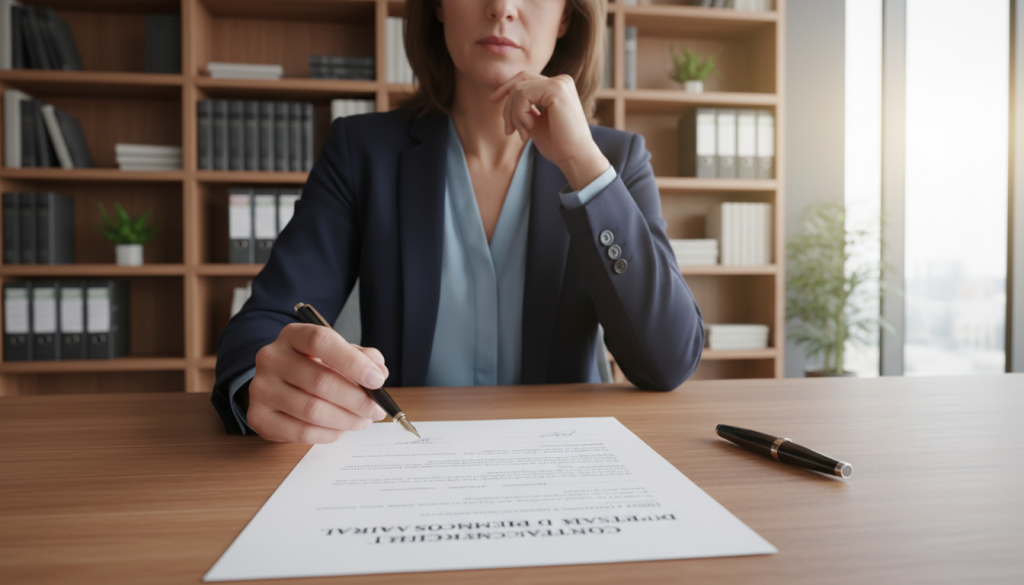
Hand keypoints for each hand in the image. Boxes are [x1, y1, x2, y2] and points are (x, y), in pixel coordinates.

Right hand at [246, 323, 389, 443]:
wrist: (278, 384)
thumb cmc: (314, 367)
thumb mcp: (338, 354)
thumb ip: (362, 358)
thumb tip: (379, 373)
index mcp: (293, 335)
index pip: (321, 341)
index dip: (353, 362)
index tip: (377, 380)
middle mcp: (271, 358)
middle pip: (320, 380)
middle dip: (357, 399)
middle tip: (377, 410)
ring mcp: (261, 388)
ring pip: (312, 410)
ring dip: (346, 419)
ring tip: (363, 420)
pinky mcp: (259, 417)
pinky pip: (301, 432)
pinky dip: (328, 434)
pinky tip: (341, 429)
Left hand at [490, 72, 609, 191]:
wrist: (575, 158)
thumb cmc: (558, 145)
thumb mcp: (536, 121)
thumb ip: (525, 107)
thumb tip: (506, 96)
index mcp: (558, 86)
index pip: (525, 78)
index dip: (506, 88)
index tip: (492, 100)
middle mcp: (561, 80)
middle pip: (520, 80)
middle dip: (507, 104)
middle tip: (508, 130)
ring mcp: (560, 83)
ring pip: (519, 89)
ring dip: (514, 115)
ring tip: (524, 134)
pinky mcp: (556, 90)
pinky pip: (523, 95)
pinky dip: (520, 115)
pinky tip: (530, 129)